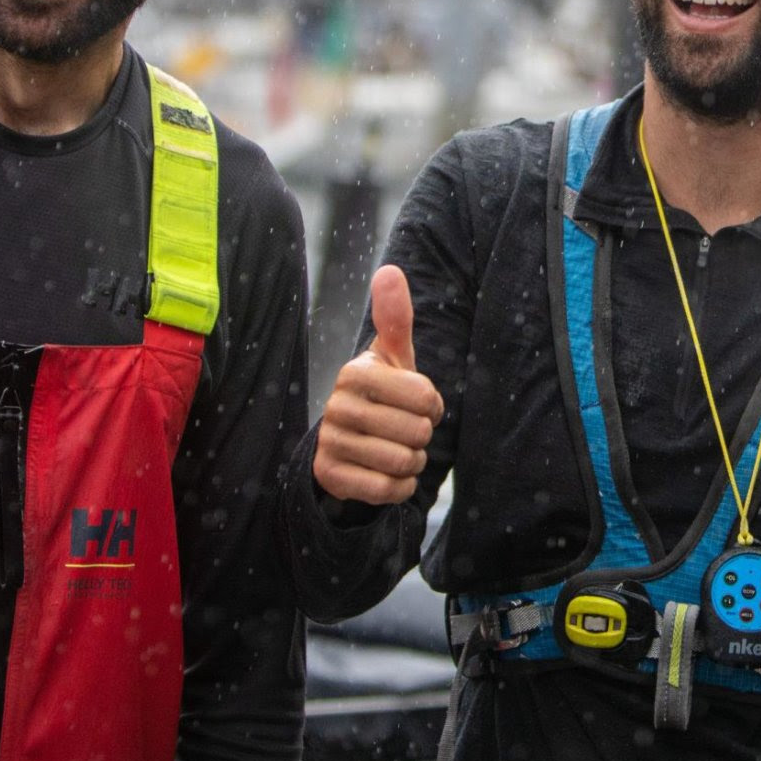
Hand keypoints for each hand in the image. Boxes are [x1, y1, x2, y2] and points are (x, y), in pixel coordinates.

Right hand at [312, 265, 444, 505]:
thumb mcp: (393, 357)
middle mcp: (336, 406)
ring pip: (403, 463)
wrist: (348, 444)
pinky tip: (385, 473)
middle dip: (422, 436)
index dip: (432, 405)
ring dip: (411, 463)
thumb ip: (395, 317)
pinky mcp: (328, 477)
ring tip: (396, 450)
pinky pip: (387, 490)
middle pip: (417, 432)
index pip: (425, 396)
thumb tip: (389, 270)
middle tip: (405, 430)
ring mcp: (329, 442)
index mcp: (355, 373)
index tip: (416, 403)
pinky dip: (398, 487)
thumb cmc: (383, 393)